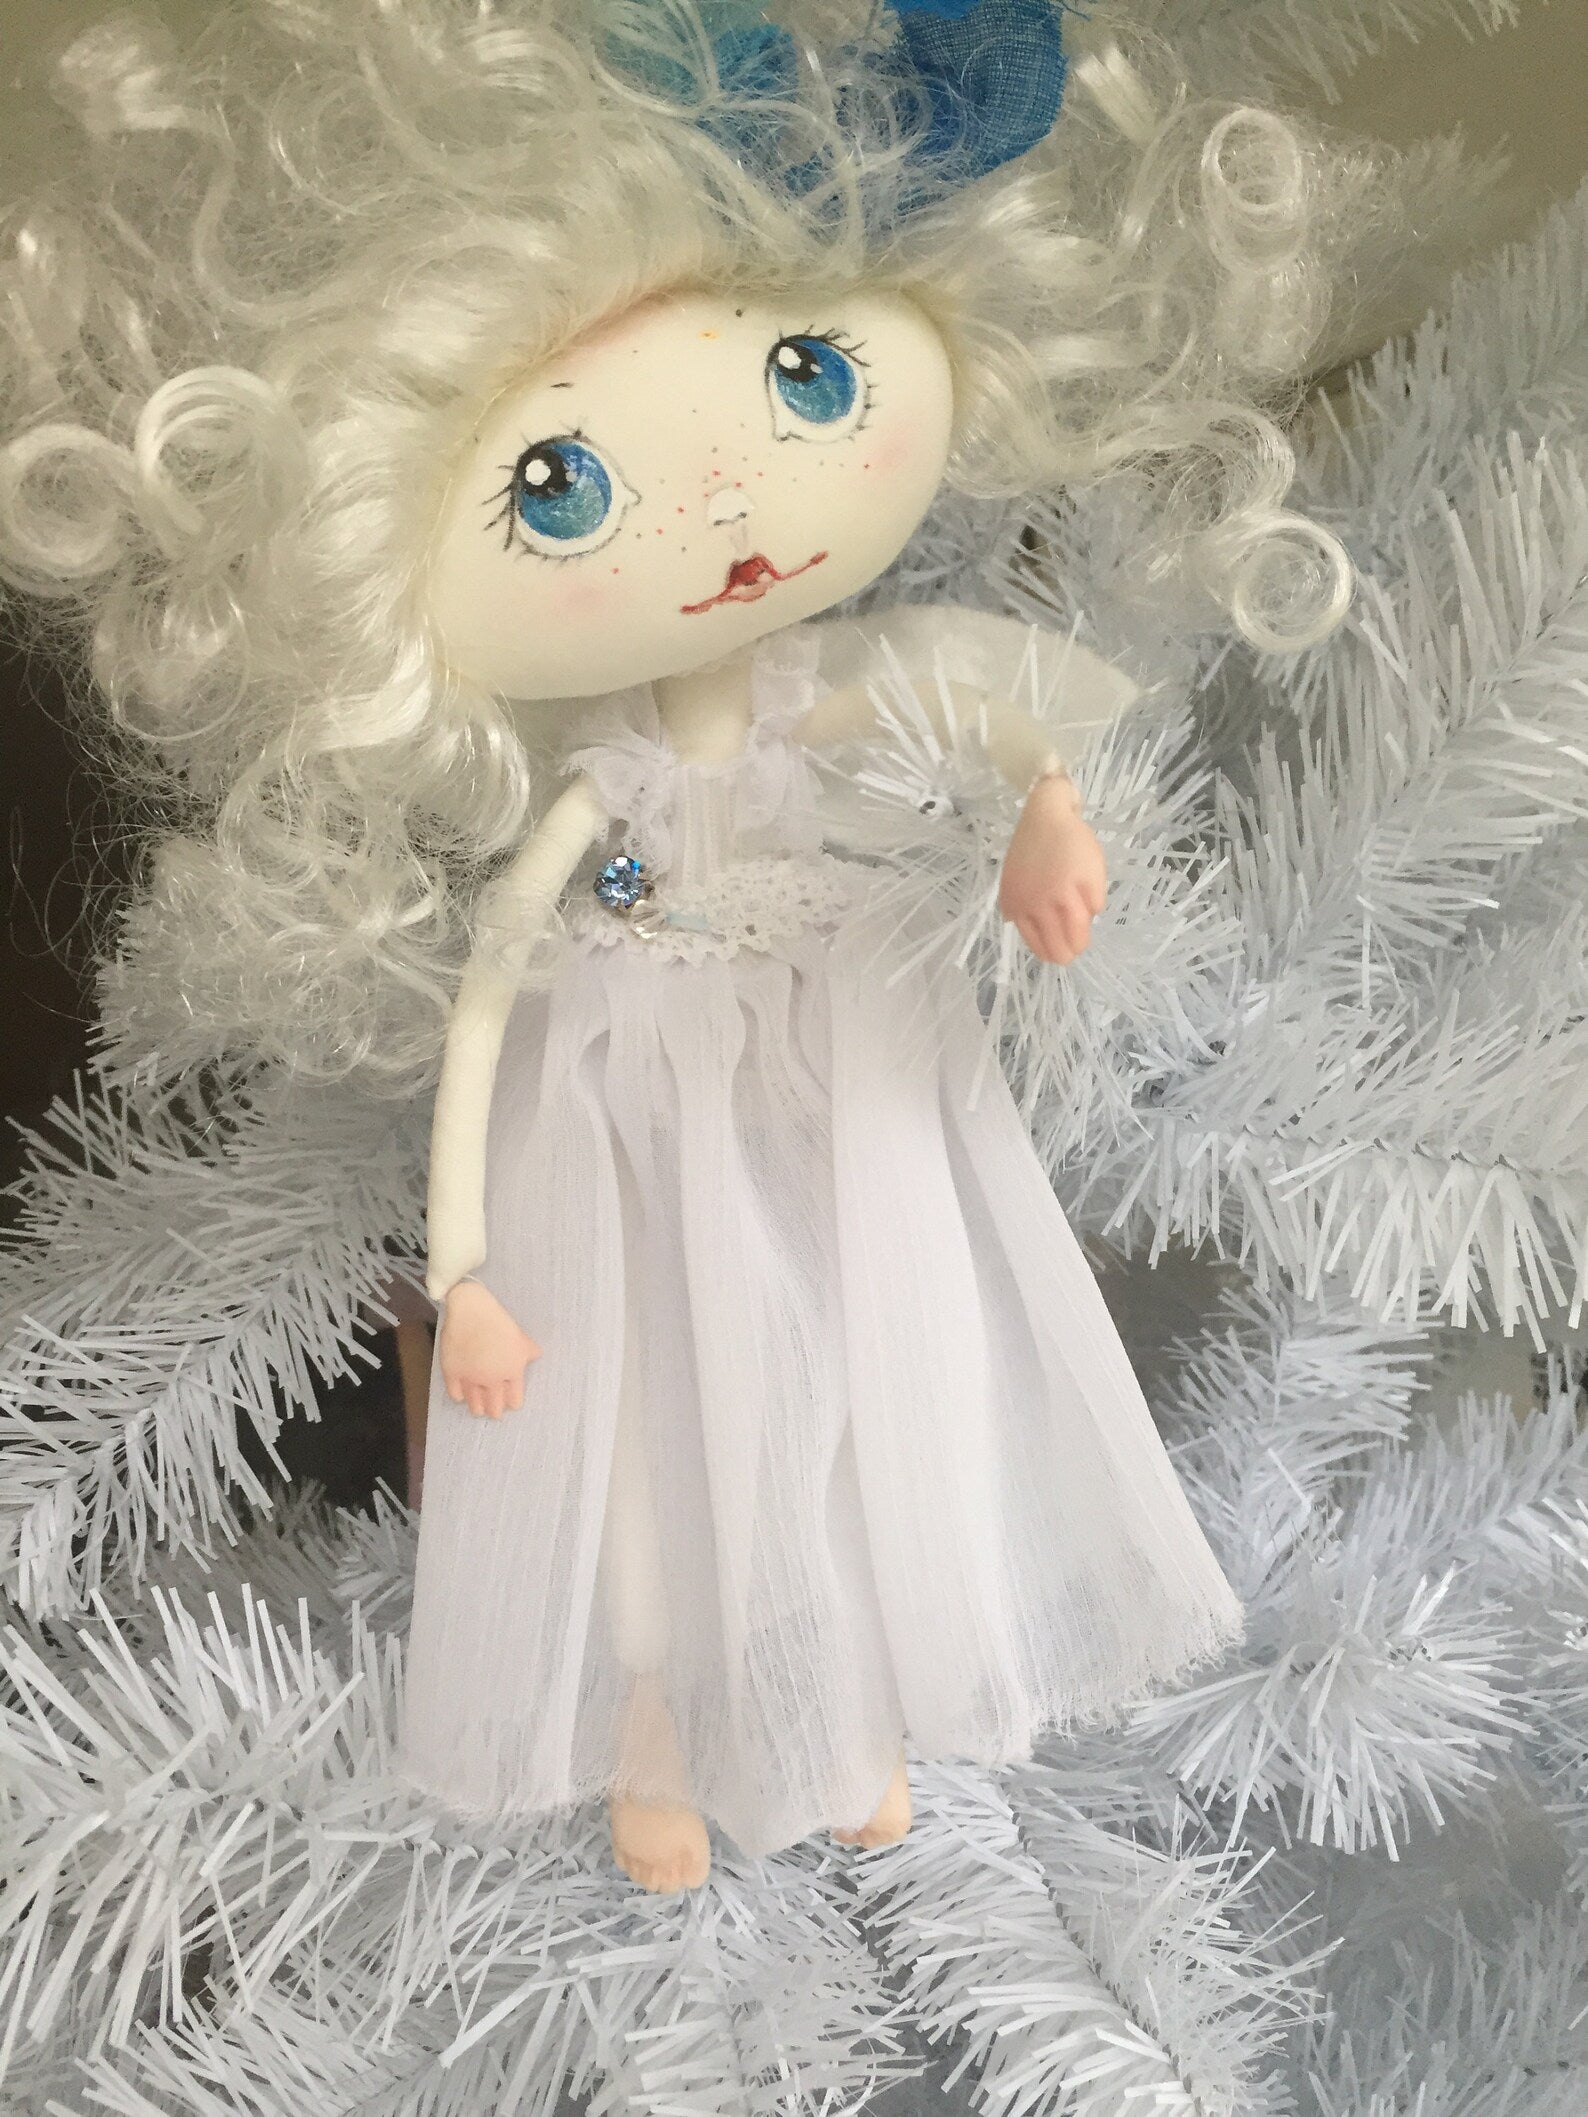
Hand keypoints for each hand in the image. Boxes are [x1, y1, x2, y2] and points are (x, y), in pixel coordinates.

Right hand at [439, 1280, 540, 1418]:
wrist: (471, 1311)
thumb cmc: (498, 1321)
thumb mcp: (520, 1336)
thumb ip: (528, 1350)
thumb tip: (536, 1355)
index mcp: (512, 1371)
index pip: (514, 1399)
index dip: (512, 1402)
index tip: (510, 1403)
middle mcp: (492, 1379)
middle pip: (494, 1407)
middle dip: (495, 1410)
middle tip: (494, 1411)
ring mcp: (471, 1378)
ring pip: (475, 1404)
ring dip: (478, 1408)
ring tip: (478, 1410)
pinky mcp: (453, 1373)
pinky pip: (456, 1394)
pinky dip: (459, 1396)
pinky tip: (461, 1395)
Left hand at [997, 773, 1107, 964]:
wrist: (1046, 814)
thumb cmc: (1033, 848)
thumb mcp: (1015, 883)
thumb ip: (1024, 910)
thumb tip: (1042, 938)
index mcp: (1017, 907)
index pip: (1039, 947)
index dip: (1053, 952)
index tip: (1060, 949)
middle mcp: (1037, 905)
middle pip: (1060, 948)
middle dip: (1071, 950)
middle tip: (1077, 944)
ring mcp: (1062, 894)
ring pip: (1079, 933)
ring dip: (1084, 936)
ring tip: (1085, 929)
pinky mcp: (1085, 882)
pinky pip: (1096, 907)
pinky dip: (1095, 904)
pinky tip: (1089, 892)